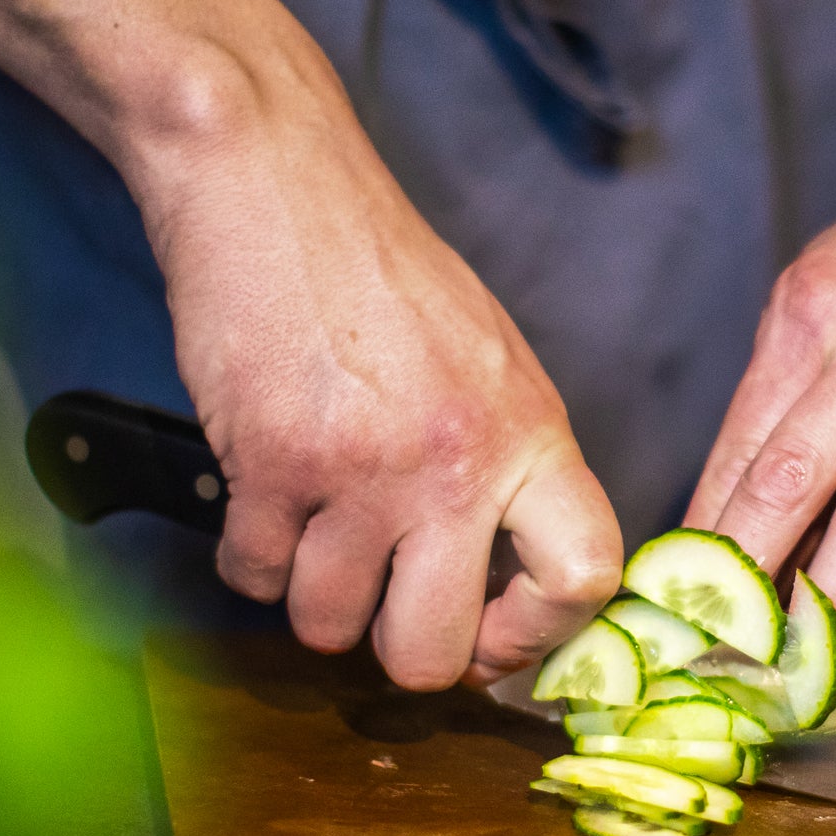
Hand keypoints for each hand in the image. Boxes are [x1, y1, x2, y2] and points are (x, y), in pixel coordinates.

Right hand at [126, 35, 621, 689]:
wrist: (275, 183)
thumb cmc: (381, 273)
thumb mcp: (490, 360)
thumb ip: (510, 468)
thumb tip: (507, 587)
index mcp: (529, 432)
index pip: (585, 577)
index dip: (537, 636)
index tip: (493, 635)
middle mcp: (455, 462)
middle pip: (434, 653)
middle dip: (401, 648)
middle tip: (386, 603)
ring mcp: (358, 470)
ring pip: (327, 628)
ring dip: (316, 596)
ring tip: (316, 527)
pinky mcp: (267, 464)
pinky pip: (251, 578)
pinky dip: (250, 557)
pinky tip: (263, 501)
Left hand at [686, 70, 835, 637]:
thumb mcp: (819, 286)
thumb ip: (778, 390)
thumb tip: (731, 505)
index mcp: (810, 315)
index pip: (739, 450)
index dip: (701, 535)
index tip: (667, 596)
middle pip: (793, 489)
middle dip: (743, 581)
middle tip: (705, 650)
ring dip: (825, 606)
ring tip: (781, 666)